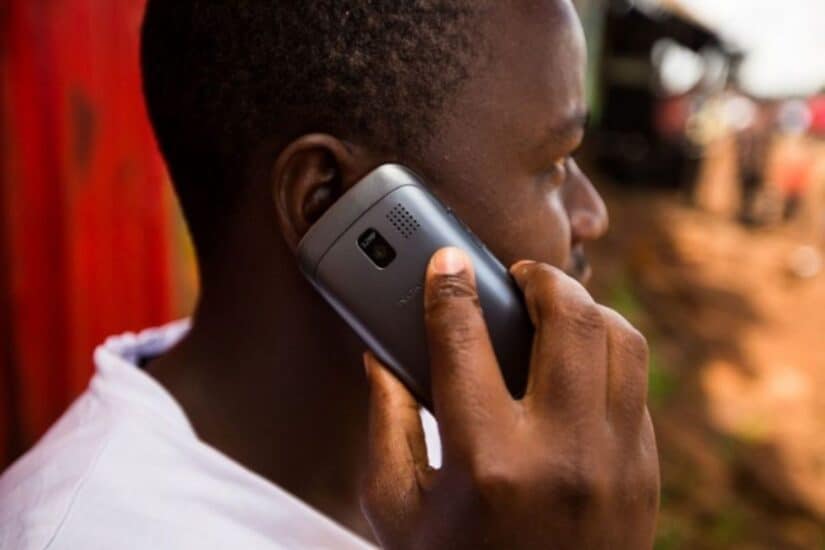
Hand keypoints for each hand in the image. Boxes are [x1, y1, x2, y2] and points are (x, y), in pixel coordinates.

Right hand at [360, 247, 658, 548]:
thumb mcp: (396, 506)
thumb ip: (384, 424)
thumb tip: (380, 357)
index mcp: (486, 463)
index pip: (464, 340)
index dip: (449, 288)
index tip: (446, 262)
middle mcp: (562, 455)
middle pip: (569, 318)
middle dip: (541, 276)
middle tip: (517, 274)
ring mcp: (616, 464)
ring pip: (621, 340)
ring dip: (586, 308)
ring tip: (553, 308)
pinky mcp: (644, 474)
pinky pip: (634, 384)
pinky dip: (606, 355)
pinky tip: (573, 364)